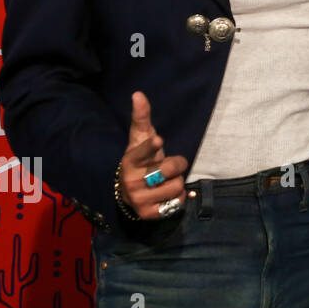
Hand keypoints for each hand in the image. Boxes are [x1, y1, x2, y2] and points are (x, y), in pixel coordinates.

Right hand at [118, 91, 188, 219]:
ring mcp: (139, 199)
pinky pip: (178, 202)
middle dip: (177, 164)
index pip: (141, 152)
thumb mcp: (141, 138)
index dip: (150, 147)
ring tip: (165, 181)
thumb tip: (138, 93)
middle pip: (171, 169)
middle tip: (169, 166)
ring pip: (177, 186)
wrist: (131, 190)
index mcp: (130, 160)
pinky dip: (179, 197)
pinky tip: (168, 194)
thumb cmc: (142, 159)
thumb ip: (141, 117)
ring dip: (177, 182)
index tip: (159, 140)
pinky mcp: (149, 214)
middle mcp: (131, 181)